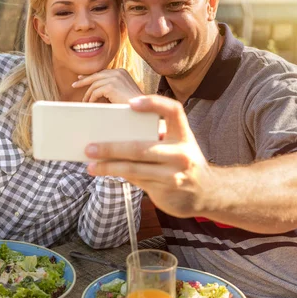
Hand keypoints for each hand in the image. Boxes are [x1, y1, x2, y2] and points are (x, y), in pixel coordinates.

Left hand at [72, 69, 143, 103]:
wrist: (142, 110)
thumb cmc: (132, 104)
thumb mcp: (121, 92)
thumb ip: (110, 88)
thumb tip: (95, 90)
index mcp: (121, 72)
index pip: (102, 72)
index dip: (91, 76)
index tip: (81, 79)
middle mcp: (118, 72)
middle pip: (96, 75)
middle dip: (84, 80)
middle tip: (75, 84)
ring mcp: (114, 78)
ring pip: (94, 85)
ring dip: (88, 94)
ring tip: (85, 101)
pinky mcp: (111, 86)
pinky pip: (96, 92)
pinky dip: (91, 98)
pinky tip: (90, 104)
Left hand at [85, 95, 212, 218]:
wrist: (206, 193)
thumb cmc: (182, 162)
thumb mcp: (176, 146)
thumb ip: (154, 139)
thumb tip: (114, 135)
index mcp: (184, 134)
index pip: (173, 111)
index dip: (153, 104)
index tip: (131, 104)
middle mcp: (181, 153)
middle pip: (140, 147)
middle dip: (111, 148)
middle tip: (90, 147)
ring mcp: (174, 174)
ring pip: (134, 168)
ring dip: (108, 166)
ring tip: (90, 164)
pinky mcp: (165, 190)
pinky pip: (136, 180)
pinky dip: (117, 174)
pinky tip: (103, 172)